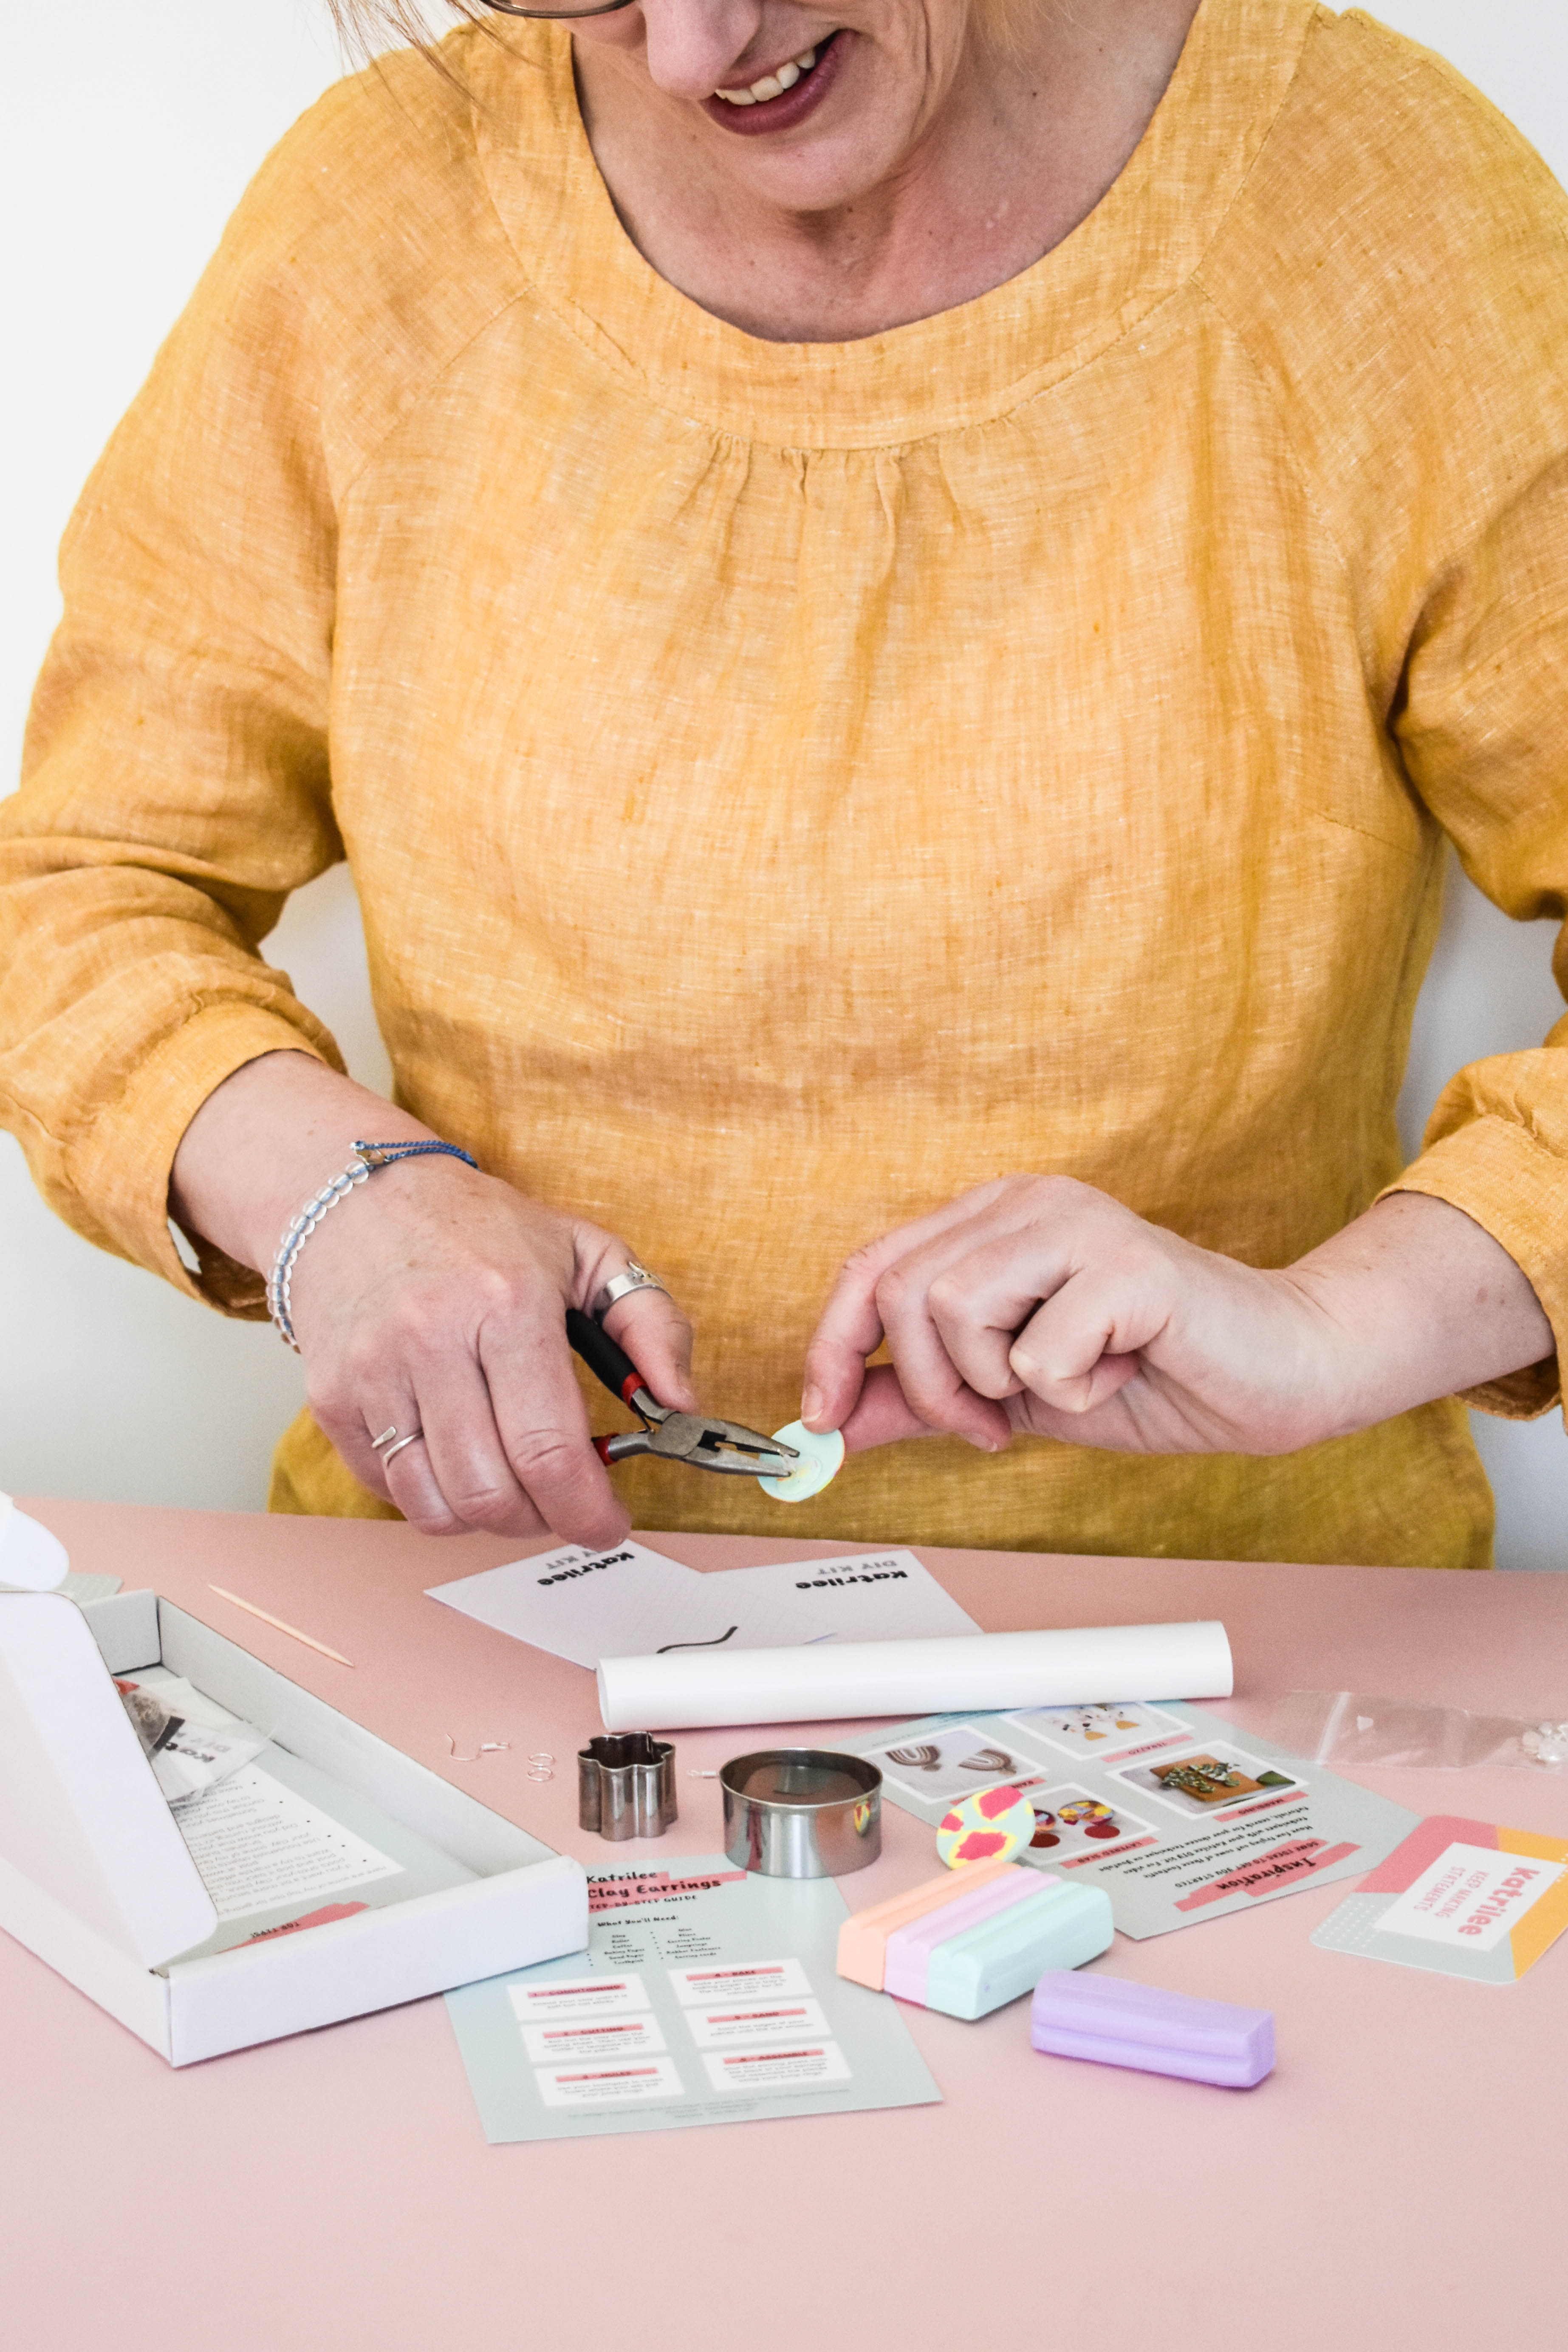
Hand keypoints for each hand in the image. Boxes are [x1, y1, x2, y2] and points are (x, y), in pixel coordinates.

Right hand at [171, 1053, 694, 1542]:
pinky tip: (458, 1460)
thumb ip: (652, 1325)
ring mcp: (374, 1373)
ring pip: (437, 1506)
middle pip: (493, 1493)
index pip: (549, 1449)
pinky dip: (432, 1498)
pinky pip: (389, 1491)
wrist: (354, 1198)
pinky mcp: (333, 1398)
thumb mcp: (586, 1252)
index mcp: (508, 1305)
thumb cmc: (476, 1229)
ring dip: (487, 1519)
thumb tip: (681, 1403)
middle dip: (543, 1520)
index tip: (607, 1524)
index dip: (587, 1509)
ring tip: (512, 1485)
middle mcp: (433, 1340)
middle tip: (561, 1504)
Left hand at [801, 1176, 1553, 1459]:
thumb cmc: (1150, 1373)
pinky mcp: (1128, 1266)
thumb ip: (921, 1397)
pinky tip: (1120, 1370)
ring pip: (955, 1311)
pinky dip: (1072, 1390)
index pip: (872, 1266)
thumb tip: (830, 1420)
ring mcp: (1080, 1224)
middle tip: (992, 1422)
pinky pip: (1038, 1352)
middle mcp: (1030, 1202)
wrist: (1273, 1377)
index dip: (835, 1345)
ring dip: (998, 1384)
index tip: (824, 1415)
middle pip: (904, 1293)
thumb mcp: (1010, 1394)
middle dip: (934, 1387)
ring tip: (1062, 1386)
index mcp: (995, 1219)